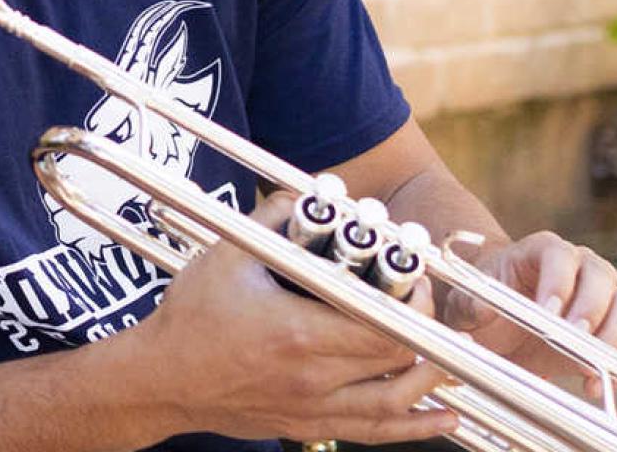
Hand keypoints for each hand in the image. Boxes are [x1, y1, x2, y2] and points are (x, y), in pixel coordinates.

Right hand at [115, 192, 463, 444]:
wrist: (160, 380)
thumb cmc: (190, 318)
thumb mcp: (229, 257)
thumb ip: (274, 218)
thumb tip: (308, 190)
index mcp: (298, 332)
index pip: (381, 323)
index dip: (414, 305)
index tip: (417, 283)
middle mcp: (312, 376)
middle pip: (397, 361)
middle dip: (427, 334)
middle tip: (431, 308)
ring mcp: (312, 407)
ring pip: (394, 403)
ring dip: (432, 381)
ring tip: (456, 362)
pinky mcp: (308, 424)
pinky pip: (373, 432)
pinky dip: (414, 426)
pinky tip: (444, 415)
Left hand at [458, 231, 616, 373]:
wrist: (497, 326)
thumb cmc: (483, 303)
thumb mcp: (465, 303)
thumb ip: (470, 304)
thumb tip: (483, 308)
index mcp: (542, 251)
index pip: (560, 254)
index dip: (558, 281)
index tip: (547, 312)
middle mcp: (579, 268)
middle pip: (602, 276)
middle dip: (591, 308)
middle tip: (574, 336)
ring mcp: (600, 299)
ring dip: (612, 336)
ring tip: (588, 366)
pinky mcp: (607, 332)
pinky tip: (594, 386)